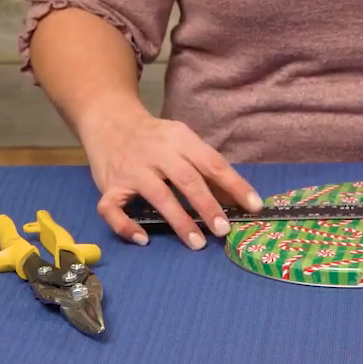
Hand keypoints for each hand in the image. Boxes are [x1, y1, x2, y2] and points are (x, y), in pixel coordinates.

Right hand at [82, 108, 262, 250]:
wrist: (109, 120)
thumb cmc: (155, 137)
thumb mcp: (180, 140)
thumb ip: (203, 166)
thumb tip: (235, 198)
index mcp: (180, 138)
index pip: (212, 163)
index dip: (235, 185)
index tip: (254, 206)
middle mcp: (156, 152)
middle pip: (187, 179)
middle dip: (208, 206)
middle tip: (224, 230)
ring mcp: (131, 169)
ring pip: (157, 195)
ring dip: (179, 221)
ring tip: (197, 243)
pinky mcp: (108, 185)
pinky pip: (112, 209)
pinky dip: (126, 226)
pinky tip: (143, 239)